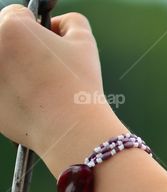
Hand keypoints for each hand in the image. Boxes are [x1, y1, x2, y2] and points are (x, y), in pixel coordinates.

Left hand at [0, 7, 109, 151]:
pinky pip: (1, 89)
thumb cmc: (79, 86)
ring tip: (40, 86)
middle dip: (22, 47)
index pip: (18, 14)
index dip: (37, 28)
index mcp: (12, 27)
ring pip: (3, 64)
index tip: (48, 45)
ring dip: (15, 69)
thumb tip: (57, 24)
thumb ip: (71, 22)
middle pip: (4, 38)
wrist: (72, 129)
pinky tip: (31, 102)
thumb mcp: (85, 43)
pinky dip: (11, 92)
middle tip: (45, 68)